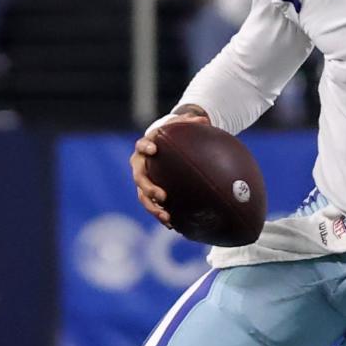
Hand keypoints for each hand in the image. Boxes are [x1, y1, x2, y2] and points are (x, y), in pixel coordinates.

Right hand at [129, 105, 209, 225]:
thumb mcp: (182, 126)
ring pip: (143, 197)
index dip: (145, 147)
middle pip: (140, 178)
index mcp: (145, 147)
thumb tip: (205, 119)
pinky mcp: (150, 193)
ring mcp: (144, 180)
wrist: (164, 145)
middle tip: (162, 196)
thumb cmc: (174, 134)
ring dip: (153, 209)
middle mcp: (140, 165)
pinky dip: (162, 215)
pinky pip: (154, 206)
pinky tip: (174, 225)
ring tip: (166, 218)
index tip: (153, 150)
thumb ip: (191, 122)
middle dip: (149, 189)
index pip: (142, 146)